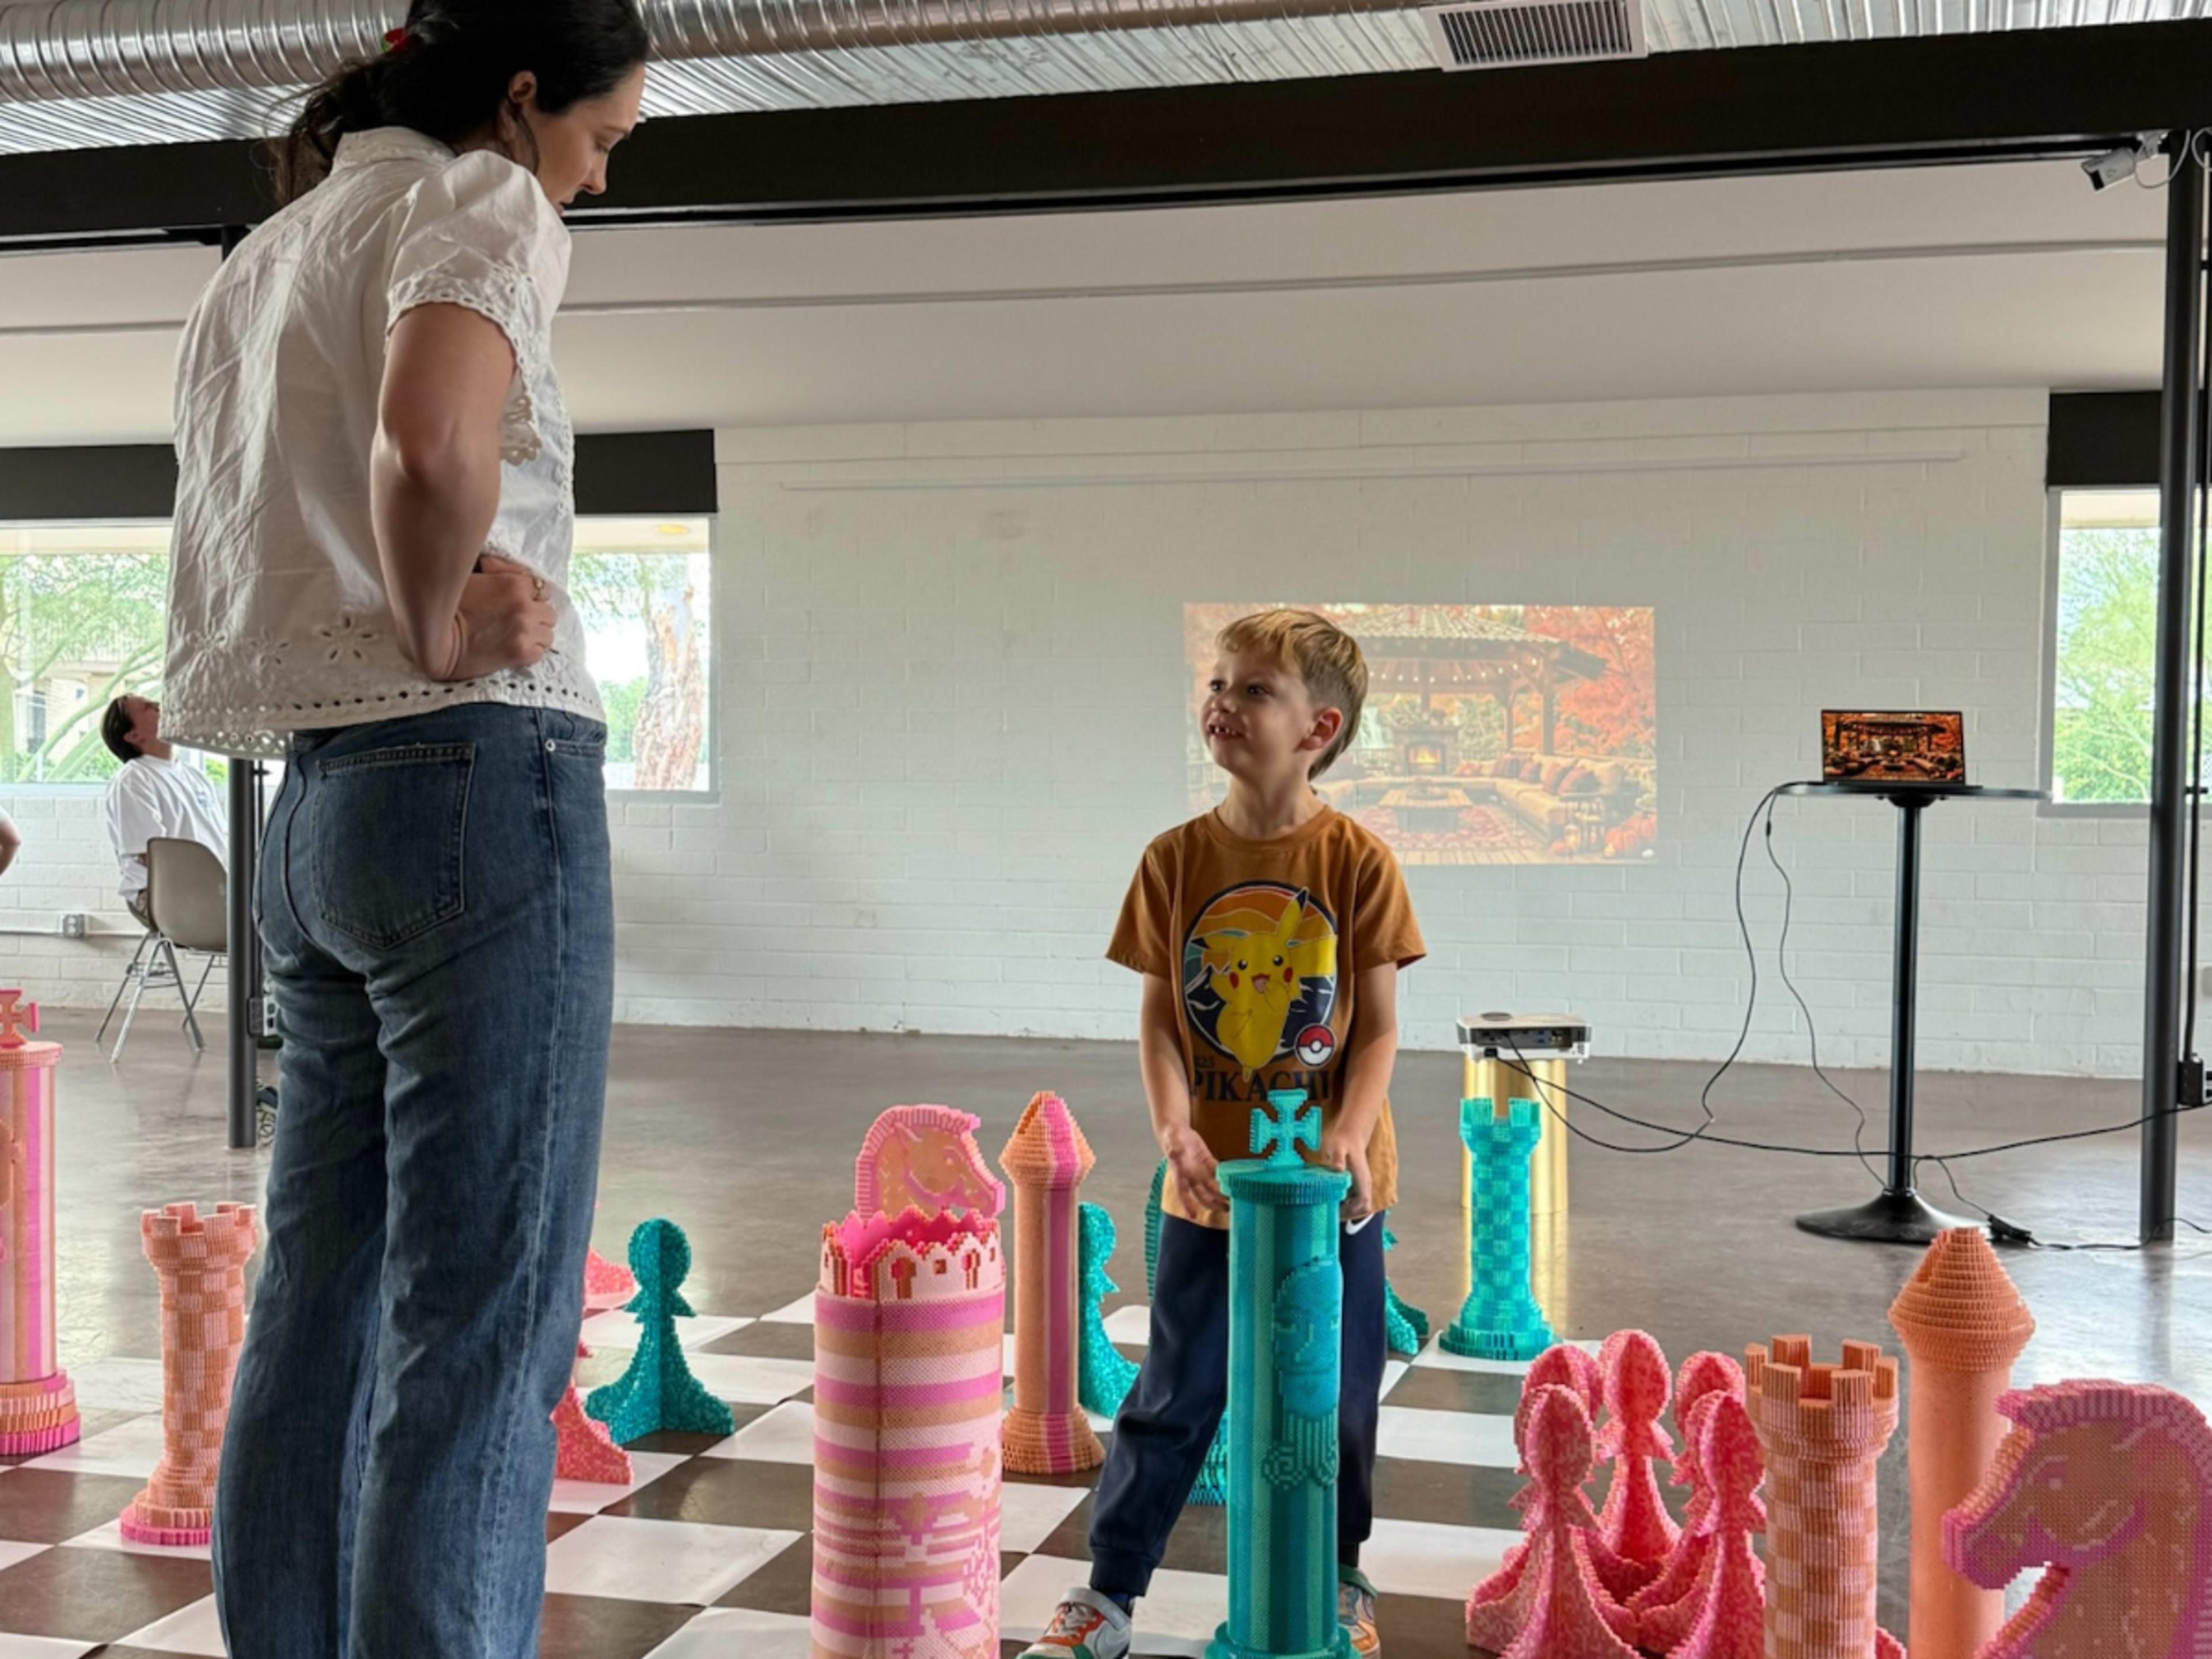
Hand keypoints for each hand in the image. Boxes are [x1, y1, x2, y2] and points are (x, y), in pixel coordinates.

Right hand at [433, 553, 554, 681]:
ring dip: (535, 635)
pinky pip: (540, 653)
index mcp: (514, 584)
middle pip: (549, 613)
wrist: (435, 641)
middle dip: (536, 616)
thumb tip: (517, 571)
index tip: (520, 604)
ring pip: (548, 634)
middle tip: (517, 622)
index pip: (542, 589)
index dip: (532, 597)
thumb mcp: (473, 575)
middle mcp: (525, 606)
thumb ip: (500, 570)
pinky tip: (514, 649)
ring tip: (517, 637)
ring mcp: (525, 631)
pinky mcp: (521, 654)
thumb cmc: (449, 605)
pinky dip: (530, 652)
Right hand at [1161, 1123, 1227, 1217]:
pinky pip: (1217, 1171)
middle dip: (1213, 1203)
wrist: (1177, 1130)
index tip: (1193, 1216)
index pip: (1182, 1192)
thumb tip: (1174, 1153)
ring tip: (1233, 1201)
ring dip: (1221, 1194)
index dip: (1187, 1204)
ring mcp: (1200, 1170)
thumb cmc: (1171, 1137)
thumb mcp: (1172, 1140)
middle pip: (1202, 1194)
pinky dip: (1225, 1177)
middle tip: (1226, 1209)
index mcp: (1180, 1173)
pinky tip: (1234, 1182)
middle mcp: (1191, 1175)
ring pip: (1212, 1186)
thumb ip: (1174, 1148)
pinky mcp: (1208, 1161)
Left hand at [1319, 1124, 1373, 1222]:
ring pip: (1360, 1204)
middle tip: (1331, 1209)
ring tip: (1331, 1204)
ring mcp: (1362, 1183)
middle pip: (1363, 1207)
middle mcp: (1365, 1183)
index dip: (1351, 1210)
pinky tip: (1333, 1197)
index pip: (1363, 1203)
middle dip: (1349, 1212)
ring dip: (1348, 1208)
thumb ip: (1338, 1158)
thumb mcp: (1337, 1147)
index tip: (1336, 1210)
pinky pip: (1356, 1199)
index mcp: (1362, 1178)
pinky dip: (1346, 1202)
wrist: (1350, 1133)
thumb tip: (1338, 1169)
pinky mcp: (1358, 1182)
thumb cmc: (1342, 1140)